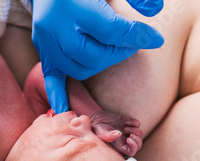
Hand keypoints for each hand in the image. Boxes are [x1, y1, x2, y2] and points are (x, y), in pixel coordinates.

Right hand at [31, 0, 163, 113]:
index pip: (111, 30)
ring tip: (113, 51)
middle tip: (132, 43)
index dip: (136, 36)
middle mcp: (57, 28)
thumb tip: (156, 9)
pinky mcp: (43, 53)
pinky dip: (59, 96)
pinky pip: (51, 79)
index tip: (155, 39)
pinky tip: (65, 110)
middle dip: (119, 51)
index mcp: (73, 5)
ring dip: (101, 64)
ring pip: (79, 69)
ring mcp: (47, 44)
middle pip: (95, 55)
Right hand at [90, 109, 142, 156]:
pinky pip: (137, 124)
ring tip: (125, 128)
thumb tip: (119, 134)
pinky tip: (125, 122)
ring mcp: (127, 132)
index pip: (131, 152)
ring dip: (135, 130)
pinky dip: (134, 122)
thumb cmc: (96, 130)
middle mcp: (125, 140)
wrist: (95, 119)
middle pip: (138, 145)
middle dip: (137, 140)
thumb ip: (108, 137)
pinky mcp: (129, 123)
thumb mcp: (99, 135)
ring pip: (139, 134)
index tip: (128, 139)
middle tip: (130, 135)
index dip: (133, 147)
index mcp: (119, 146)